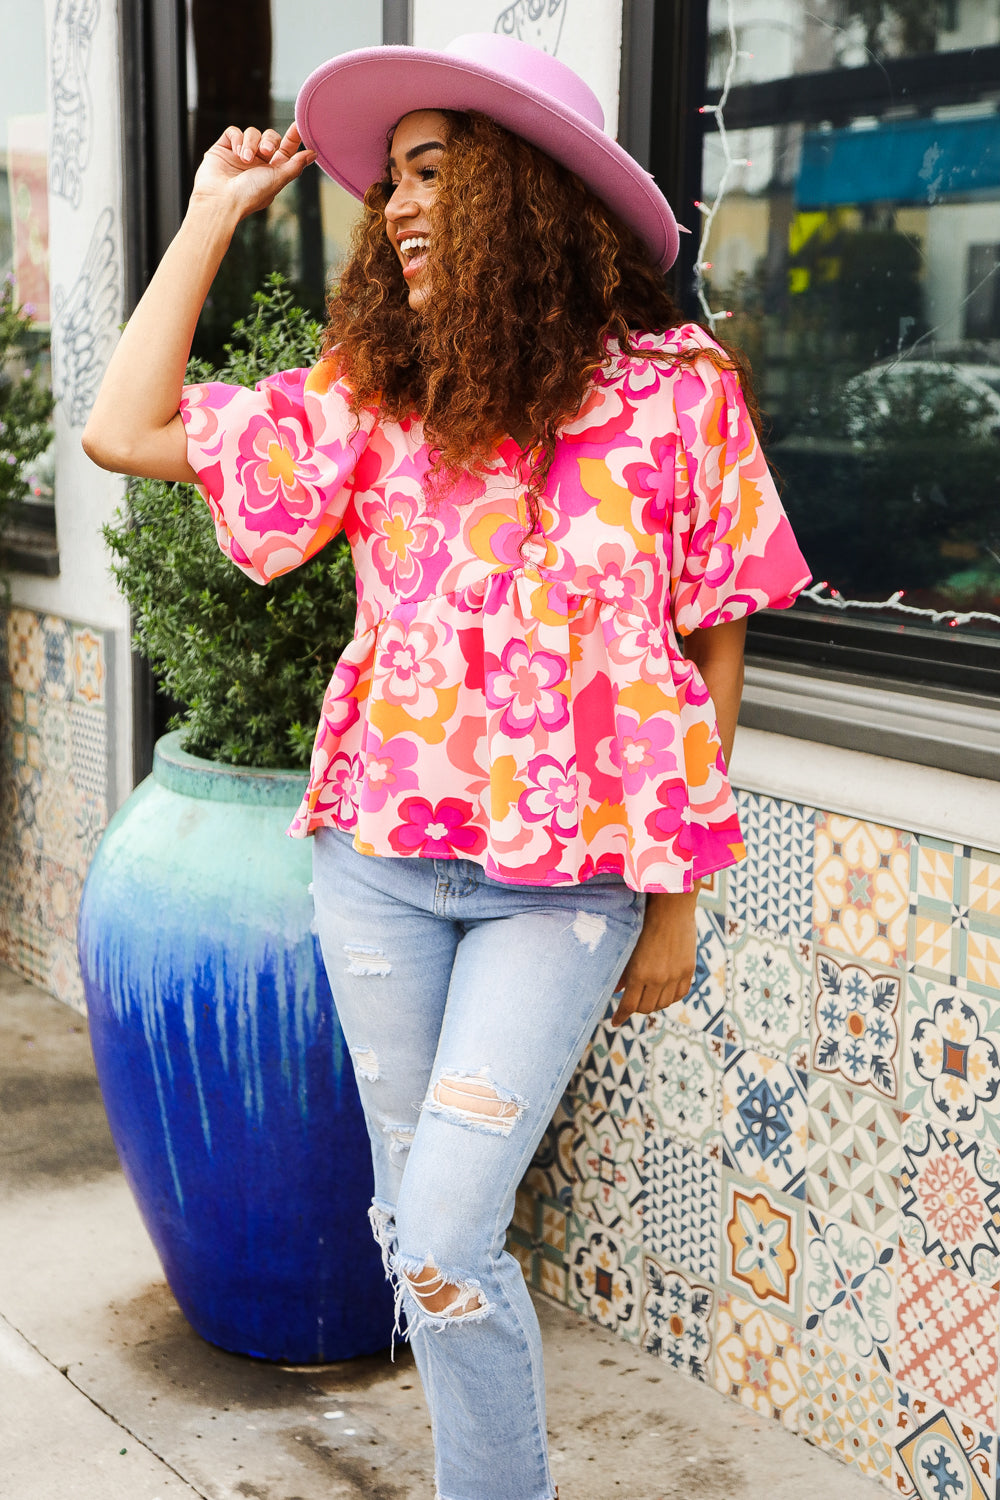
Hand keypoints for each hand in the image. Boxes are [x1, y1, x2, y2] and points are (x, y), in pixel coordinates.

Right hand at [190, 123, 314, 221]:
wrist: (222, 199)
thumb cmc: (250, 195)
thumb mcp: (278, 179)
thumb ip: (295, 165)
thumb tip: (313, 154)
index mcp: (271, 171)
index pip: (285, 150)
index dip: (293, 138)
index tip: (299, 126)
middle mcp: (257, 162)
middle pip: (270, 137)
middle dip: (270, 141)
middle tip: (266, 151)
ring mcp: (240, 154)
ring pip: (252, 133)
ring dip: (251, 144)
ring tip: (245, 160)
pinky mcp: (223, 148)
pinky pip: (234, 132)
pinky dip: (237, 139)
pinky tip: (236, 153)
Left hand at [612, 890, 698, 1025]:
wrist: (671, 907)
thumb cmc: (643, 923)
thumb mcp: (628, 948)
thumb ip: (622, 971)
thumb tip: (616, 990)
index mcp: (639, 973)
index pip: (629, 1006)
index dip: (620, 1016)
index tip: (614, 1022)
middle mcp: (658, 978)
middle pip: (646, 1008)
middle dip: (636, 1008)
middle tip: (631, 1002)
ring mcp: (676, 975)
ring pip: (663, 1003)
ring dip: (654, 1003)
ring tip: (647, 995)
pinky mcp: (688, 970)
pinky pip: (680, 994)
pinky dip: (671, 996)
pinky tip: (664, 991)